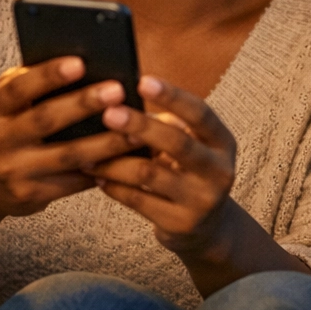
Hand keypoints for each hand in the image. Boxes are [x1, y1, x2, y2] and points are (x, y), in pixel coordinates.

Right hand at [0, 57, 144, 217]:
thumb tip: (80, 63)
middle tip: (117, 90)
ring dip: (105, 143)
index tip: (80, 63)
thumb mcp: (7, 105)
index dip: (48, 75)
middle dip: (83, 104)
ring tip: (137, 130)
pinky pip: (74, 181)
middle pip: (45, 119)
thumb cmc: (11, 129)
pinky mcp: (30, 195)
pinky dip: (104, 169)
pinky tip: (129, 159)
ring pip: (67, 154)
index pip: (18, 87)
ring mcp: (12, 171)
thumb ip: (30, 82)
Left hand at [92, 77, 238, 257]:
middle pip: (176, 143)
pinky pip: (137, 200)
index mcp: (222, 143)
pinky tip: (97, 176)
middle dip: (139, 126)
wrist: (207, 228)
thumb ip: (167, 125)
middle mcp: (219, 171)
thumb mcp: (191, 146)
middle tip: (108, 113)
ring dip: (114, 161)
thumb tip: (121, 102)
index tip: (142, 81)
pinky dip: (114, 186)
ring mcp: (201, 201)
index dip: (172, 96)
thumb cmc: (188, 172)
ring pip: (149, 174)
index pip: (200, 113)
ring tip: (87, 152)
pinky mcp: (179, 224)